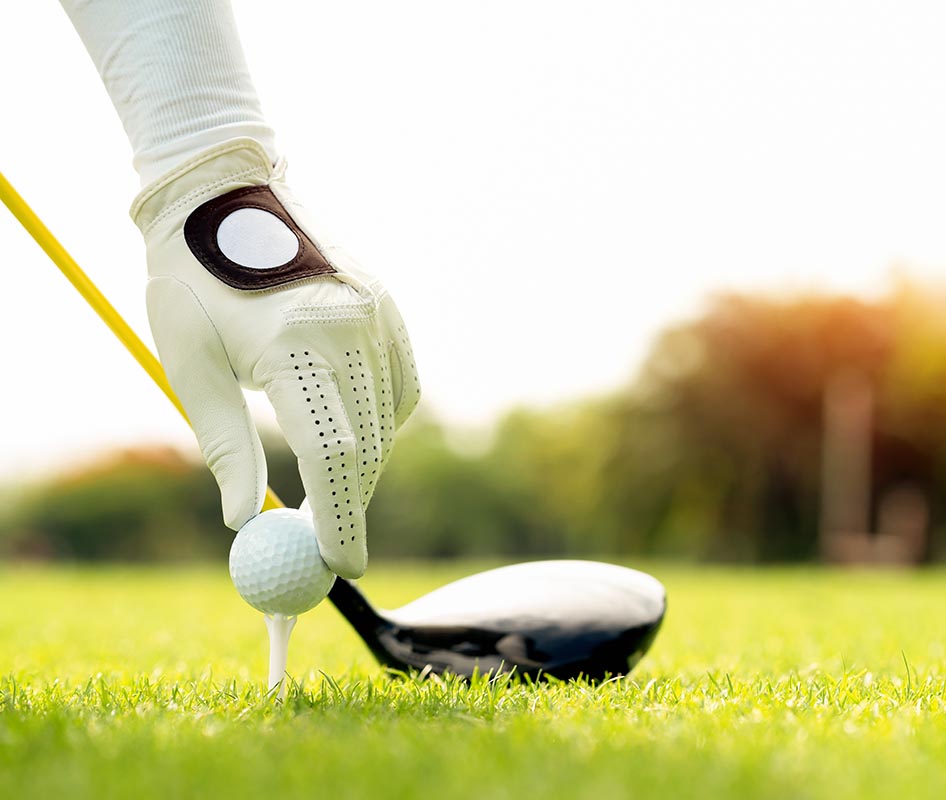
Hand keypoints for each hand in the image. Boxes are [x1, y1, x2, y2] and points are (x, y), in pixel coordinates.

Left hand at [131, 138, 418, 577]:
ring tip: (326, 485)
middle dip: (350, 503)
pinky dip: (382, 420)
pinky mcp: (389, 306)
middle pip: (368, 444)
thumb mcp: (189, 366)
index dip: (339, 519)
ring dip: (363, 462)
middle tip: (325, 543)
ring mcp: (378, 314)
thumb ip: (224, 446)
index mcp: (295, 344)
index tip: (338, 565)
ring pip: (388, 420)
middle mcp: (350, 328)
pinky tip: (351, 424)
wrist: (222, 190)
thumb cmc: (189, 279)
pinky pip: (400, 387)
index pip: (331, 454)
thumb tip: (245, 521)